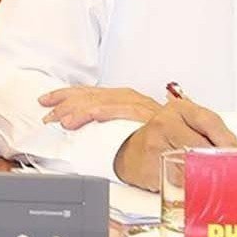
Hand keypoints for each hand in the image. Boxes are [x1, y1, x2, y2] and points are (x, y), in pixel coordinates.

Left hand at [39, 85, 161, 129]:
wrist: (191, 143)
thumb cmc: (162, 141)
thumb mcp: (130, 132)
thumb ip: (109, 130)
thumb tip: (82, 134)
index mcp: (124, 100)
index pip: (89, 94)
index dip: (65, 96)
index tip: (45, 101)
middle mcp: (131, 98)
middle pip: (92, 95)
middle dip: (66, 103)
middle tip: (47, 114)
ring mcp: (141, 105)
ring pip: (105, 101)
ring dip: (81, 109)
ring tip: (63, 120)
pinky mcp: (150, 115)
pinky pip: (125, 111)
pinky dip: (107, 111)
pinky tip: (92, 116)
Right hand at [113, 97, 236, 189]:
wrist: (131, 151)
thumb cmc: (164, 138)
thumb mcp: (186, 125)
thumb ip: (211, 133)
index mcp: (179, 109)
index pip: (210, 121)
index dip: (228, 139)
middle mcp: (165, 123)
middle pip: (203, 146)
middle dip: (221, 162)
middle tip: (234, 172)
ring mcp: (156, 144)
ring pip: (192, 165)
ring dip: (208, 176)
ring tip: (216, 180)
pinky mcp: (151, 166)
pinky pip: (180, 180)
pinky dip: (191, 186)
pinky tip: (195, 185)